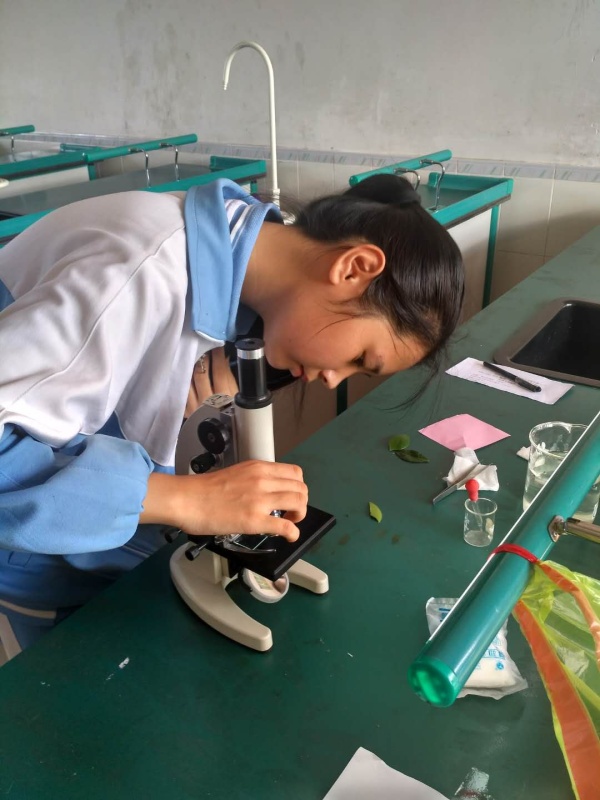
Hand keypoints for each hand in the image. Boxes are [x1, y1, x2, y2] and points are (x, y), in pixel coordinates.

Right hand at [143, 461, 307, 541]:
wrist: (186, 499)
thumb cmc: (204, 489)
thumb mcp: (236, 473)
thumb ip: (254, 479)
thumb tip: (265, 492)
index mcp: (258, 467)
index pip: (295, 473)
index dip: (298, 487)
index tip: (290, 497)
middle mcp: (263, 480)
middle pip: (301, 488)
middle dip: (301, 503)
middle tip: (291, 513)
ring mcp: (260, 500)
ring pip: (299, 503)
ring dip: (300, 515)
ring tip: (290, 522)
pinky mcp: (254, 520)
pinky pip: (286, 526)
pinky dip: (294, 533)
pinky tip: (289, 537)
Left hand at [185, 347, 237, 418]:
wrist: (222, 437)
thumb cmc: (233, 415)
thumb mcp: (236, 395)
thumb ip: (230, 377)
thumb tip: (223, 357)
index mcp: (225, 398)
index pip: (220, 372)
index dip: (218, 357)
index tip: (217, 346)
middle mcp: (208, 402)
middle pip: (201, 374)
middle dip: (202, 358)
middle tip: (203, 346)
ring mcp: (194, 407)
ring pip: (188, 381)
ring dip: (190, 366)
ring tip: (192, 355)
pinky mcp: (186, 412)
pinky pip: (182, 392)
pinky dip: (182, 379)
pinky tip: (183, 371)